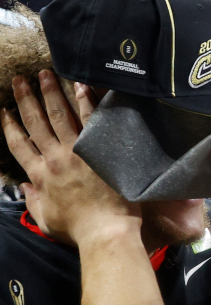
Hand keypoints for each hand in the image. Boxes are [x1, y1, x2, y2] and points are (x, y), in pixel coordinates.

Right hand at [1, 72, 139, 243]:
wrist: (106, 231)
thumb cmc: (78, 230)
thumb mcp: (45, 219)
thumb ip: (33, 201)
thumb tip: (25, 188)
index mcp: (40, 175)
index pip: (18, 144)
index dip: (9, 125)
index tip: (4, 110)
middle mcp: (55, 158)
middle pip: (36, 122)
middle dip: (26, 98)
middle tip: (20, 79)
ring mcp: (78, 152)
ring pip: (60, 115)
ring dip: (50, 92)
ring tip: (44, 73)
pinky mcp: (100, 150)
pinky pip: (91, 120)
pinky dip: (85, 102)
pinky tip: (80, 85)